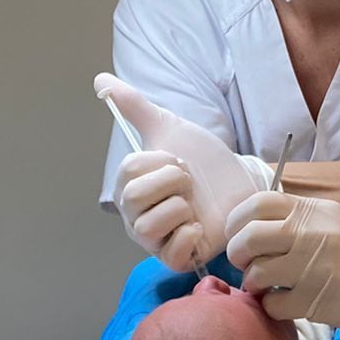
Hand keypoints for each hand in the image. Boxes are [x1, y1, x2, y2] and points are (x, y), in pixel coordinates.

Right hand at [96, 75, 270, 269]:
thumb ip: (133, 106)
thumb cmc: (201, 158)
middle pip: (135, 198)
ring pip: (149, 226)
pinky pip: (170, 255)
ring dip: (180, 207)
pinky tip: (198, 225)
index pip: (130, 170)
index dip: (160, 161)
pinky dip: (187, 237)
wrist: (239, 179)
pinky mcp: (181, 257)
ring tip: (193, 204)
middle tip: (189, 182)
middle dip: (172, 181)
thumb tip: (100, 81)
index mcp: (129, 187)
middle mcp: (136, 216)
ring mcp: (157, 240)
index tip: (179, 160)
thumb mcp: (168, 127)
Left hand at [228, 192, 339, 339]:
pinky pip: (273, 304)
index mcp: (317, 211)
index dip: (238, 221)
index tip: (241, 237)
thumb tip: (257, 226)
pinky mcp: (320, 302)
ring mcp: (316, 267)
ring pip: (257, 272)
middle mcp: (313, 233)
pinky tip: (288, 306)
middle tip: (249, 266)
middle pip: (248, 236)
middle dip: (238, 254)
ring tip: (269, 289)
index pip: (257, 203)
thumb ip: (303, 221)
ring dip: (255, 284)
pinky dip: (273, 308)